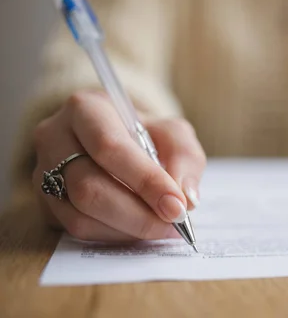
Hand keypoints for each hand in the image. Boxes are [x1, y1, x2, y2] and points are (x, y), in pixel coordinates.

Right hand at [32, 90, 204, 241]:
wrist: (116, 138)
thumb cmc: (145, 134)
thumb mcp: (172, 132)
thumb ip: (184, 158)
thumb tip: (186, 198)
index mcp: (85, 109)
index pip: (110, 148)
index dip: (145, 180)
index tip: (177, 206)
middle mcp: (54, 138)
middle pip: (88, 186)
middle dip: (137, 213)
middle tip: (172, 224)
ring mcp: (43, 172)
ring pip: (80, 214)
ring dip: (127, 229)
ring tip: (162, 228)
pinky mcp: (46, 203)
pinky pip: (77, 229)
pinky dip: (114, 235)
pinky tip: (139, 230)